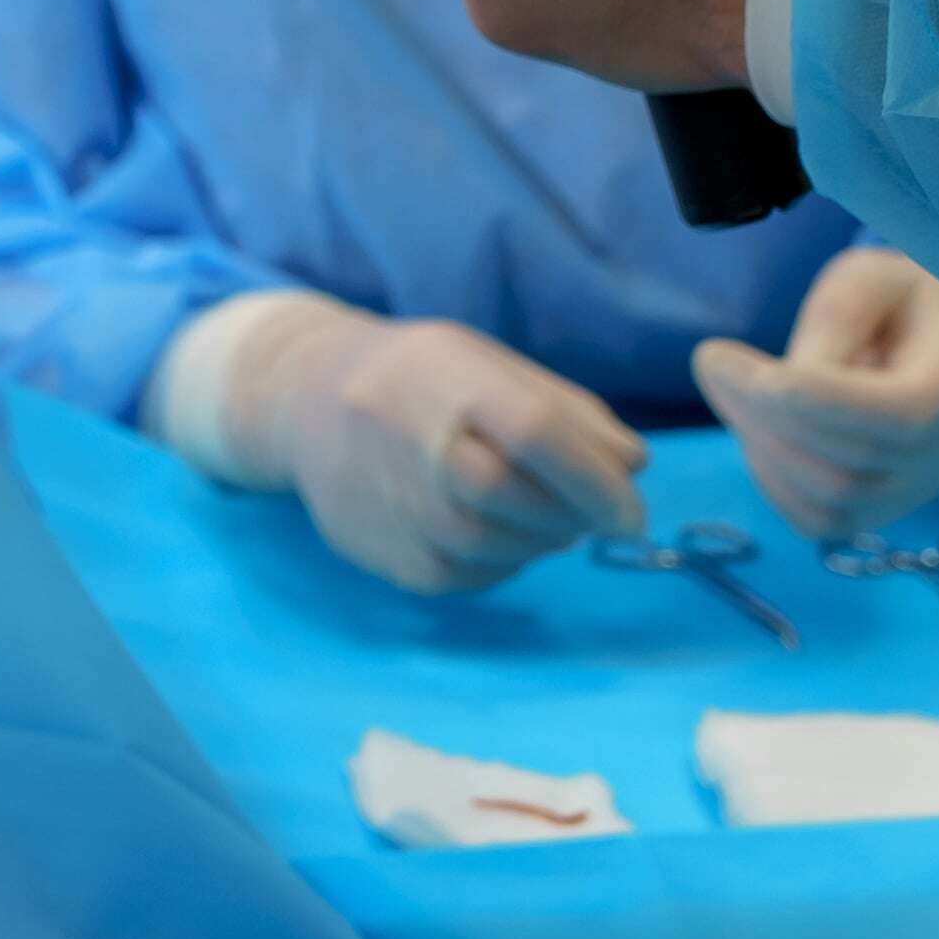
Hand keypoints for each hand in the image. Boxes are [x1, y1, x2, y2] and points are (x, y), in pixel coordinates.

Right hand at [214, 297, 652, 595]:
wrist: (305, 401)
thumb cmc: (419, 376)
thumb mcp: (488, 363)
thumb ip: (565, 409)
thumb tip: (633, 466)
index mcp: (447, 378)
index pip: (534, 431)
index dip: (595, 478)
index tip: (632, 510)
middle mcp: (413, 443)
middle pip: (516, 498)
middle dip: (574, 515)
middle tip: (594, 511)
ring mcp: (395, 506)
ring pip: (500, 548)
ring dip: (544, 540)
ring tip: (541, 512)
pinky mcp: (391, 560)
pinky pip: (474, 576)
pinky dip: (505, 560)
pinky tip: (495, 529)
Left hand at [694, 247, 938, 538]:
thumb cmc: (907, 304)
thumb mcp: (875, 278)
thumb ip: (836, 315)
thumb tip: (775, 381)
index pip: (895, 418)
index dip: (809, 398)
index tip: (723, 354)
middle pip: (847, 469)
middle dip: (760, 416)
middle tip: (713, 359)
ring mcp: (914, 496)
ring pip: (826, 504)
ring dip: (758, 444)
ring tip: (731, 384)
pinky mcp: (880, 515)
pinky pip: (815, 520)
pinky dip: (770, 476)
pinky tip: (754, 423)